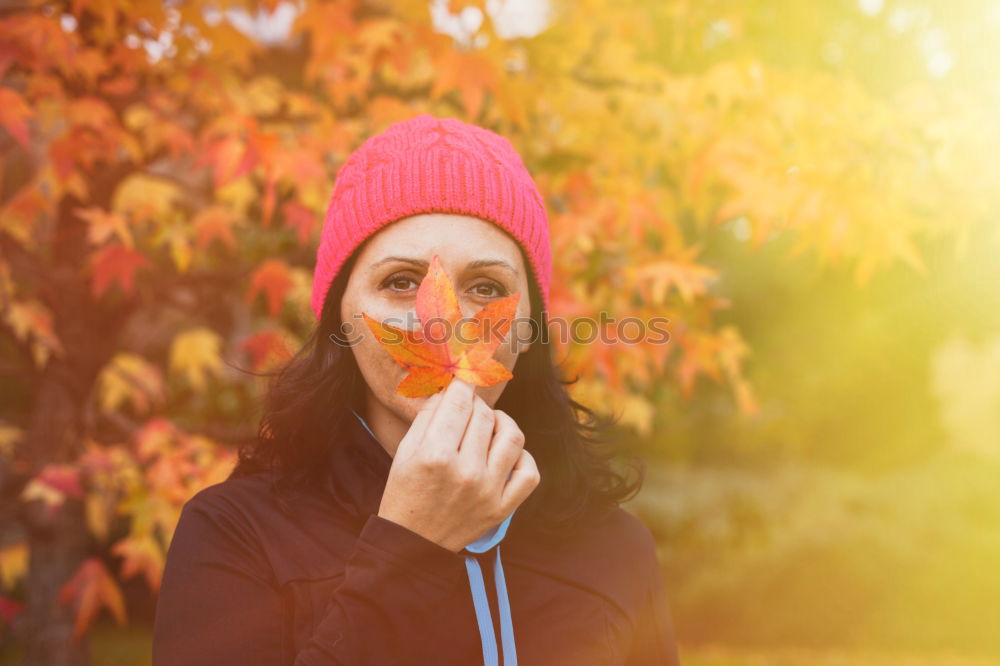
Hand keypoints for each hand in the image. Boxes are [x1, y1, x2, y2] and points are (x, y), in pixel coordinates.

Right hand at [377, 378, 540, 552]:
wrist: (412, 544)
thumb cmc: (405, 493)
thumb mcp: (405, 452)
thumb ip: (428, 417)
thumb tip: (451, 389)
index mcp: (435, 456)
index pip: (459, 402)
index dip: (461, 386)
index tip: (461, 384)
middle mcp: (465, 472)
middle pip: (485, 415)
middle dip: (475, 405)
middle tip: (468, 409)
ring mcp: (488, 491)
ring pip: (513, 436)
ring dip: (502, 423)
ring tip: (490, 426)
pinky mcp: (502, 508)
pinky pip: (529, 472)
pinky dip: (521, 457)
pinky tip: (504, 455)